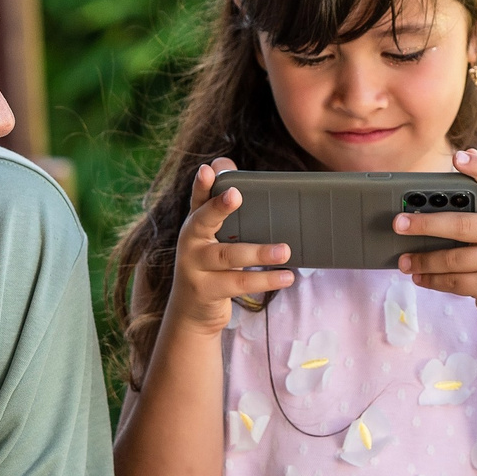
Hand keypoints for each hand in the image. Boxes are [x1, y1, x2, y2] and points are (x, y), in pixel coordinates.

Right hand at [160, 160, 293, 338]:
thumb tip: (224, 162)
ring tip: (285, 250)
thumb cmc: (210, 265)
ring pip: (228, 256)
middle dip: (219, 207)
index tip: (208, 170)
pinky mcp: (206, 291)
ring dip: (258, 252)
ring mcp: (195, 268)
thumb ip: (220, 205)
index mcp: (194, 224)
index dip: (202, 184)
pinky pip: (239, 283)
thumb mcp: (212, 236)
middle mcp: (190, 242)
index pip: (198, 199)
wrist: (190, 313)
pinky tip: (287, 276)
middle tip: (237, 194)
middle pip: (203, 221)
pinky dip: (265, 279)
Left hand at [396, 150, 476, 326]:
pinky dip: (432, 280)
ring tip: (404, 260)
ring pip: (452, 259)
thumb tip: (470, 152)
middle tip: (399, 223)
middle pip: (460, 224)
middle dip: (425, 224)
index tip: (459, 157)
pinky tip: (419, 277)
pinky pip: (454, 282)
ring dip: (422, 260)